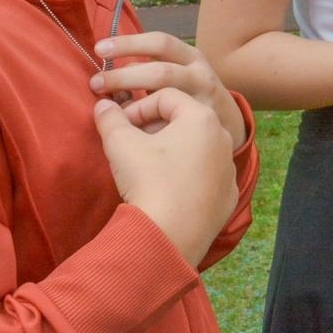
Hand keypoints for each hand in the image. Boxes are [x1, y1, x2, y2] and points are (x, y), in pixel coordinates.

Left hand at [92, 32, 246, 149]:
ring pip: (166, 100)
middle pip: (160, 72)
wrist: (228, 120)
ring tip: (111, 112)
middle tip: (95, 84)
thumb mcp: (178, 71)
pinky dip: (147, 126)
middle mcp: (200, 75)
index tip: (99, 49)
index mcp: (191, 57)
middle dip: (124, 77)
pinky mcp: (201, 124)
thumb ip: (148, 70)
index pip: (160, 43)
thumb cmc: (189, 92)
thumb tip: (106, 77)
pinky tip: (131, 131)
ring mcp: (202, 101)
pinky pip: (169, 125)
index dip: (129, 43)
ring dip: (133, 106)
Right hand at [93, 88, 237, 267]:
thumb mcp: (121, 144)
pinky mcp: (228, 194)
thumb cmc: (148, 181)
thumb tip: (103, 106)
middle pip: (184, 120)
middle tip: (131, 144)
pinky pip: (205, 176)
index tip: (121, 126)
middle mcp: (223, 138)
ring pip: (196, 148)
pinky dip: (186, 176)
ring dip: (171, 151)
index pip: (166, 97)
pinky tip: (166, 190)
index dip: (138, 107)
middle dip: (154, 127)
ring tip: (147, 167)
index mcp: (202, 118)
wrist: (169, 236)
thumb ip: (110, 119)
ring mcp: (229, 168)